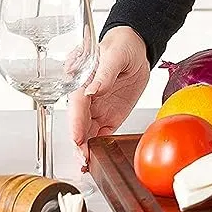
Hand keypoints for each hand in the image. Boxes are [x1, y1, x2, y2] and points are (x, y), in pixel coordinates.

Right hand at [69, 26, 150, 162]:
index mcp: (83, 82)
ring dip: (84, 149)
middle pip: (78, 123)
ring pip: (86, 133)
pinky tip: (94, 159)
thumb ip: (104, 72)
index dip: (75, 124)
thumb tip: (93, 89)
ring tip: (85, 165)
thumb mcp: (114, 54)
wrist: (136, 49)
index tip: (76, 139)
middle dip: (78, 143)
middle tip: (82, 159)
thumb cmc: (120, 45)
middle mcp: (88, 99)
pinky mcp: (109, 117)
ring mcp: (97, 109)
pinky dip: (96, 148)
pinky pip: (100, 135)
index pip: (76, 106)